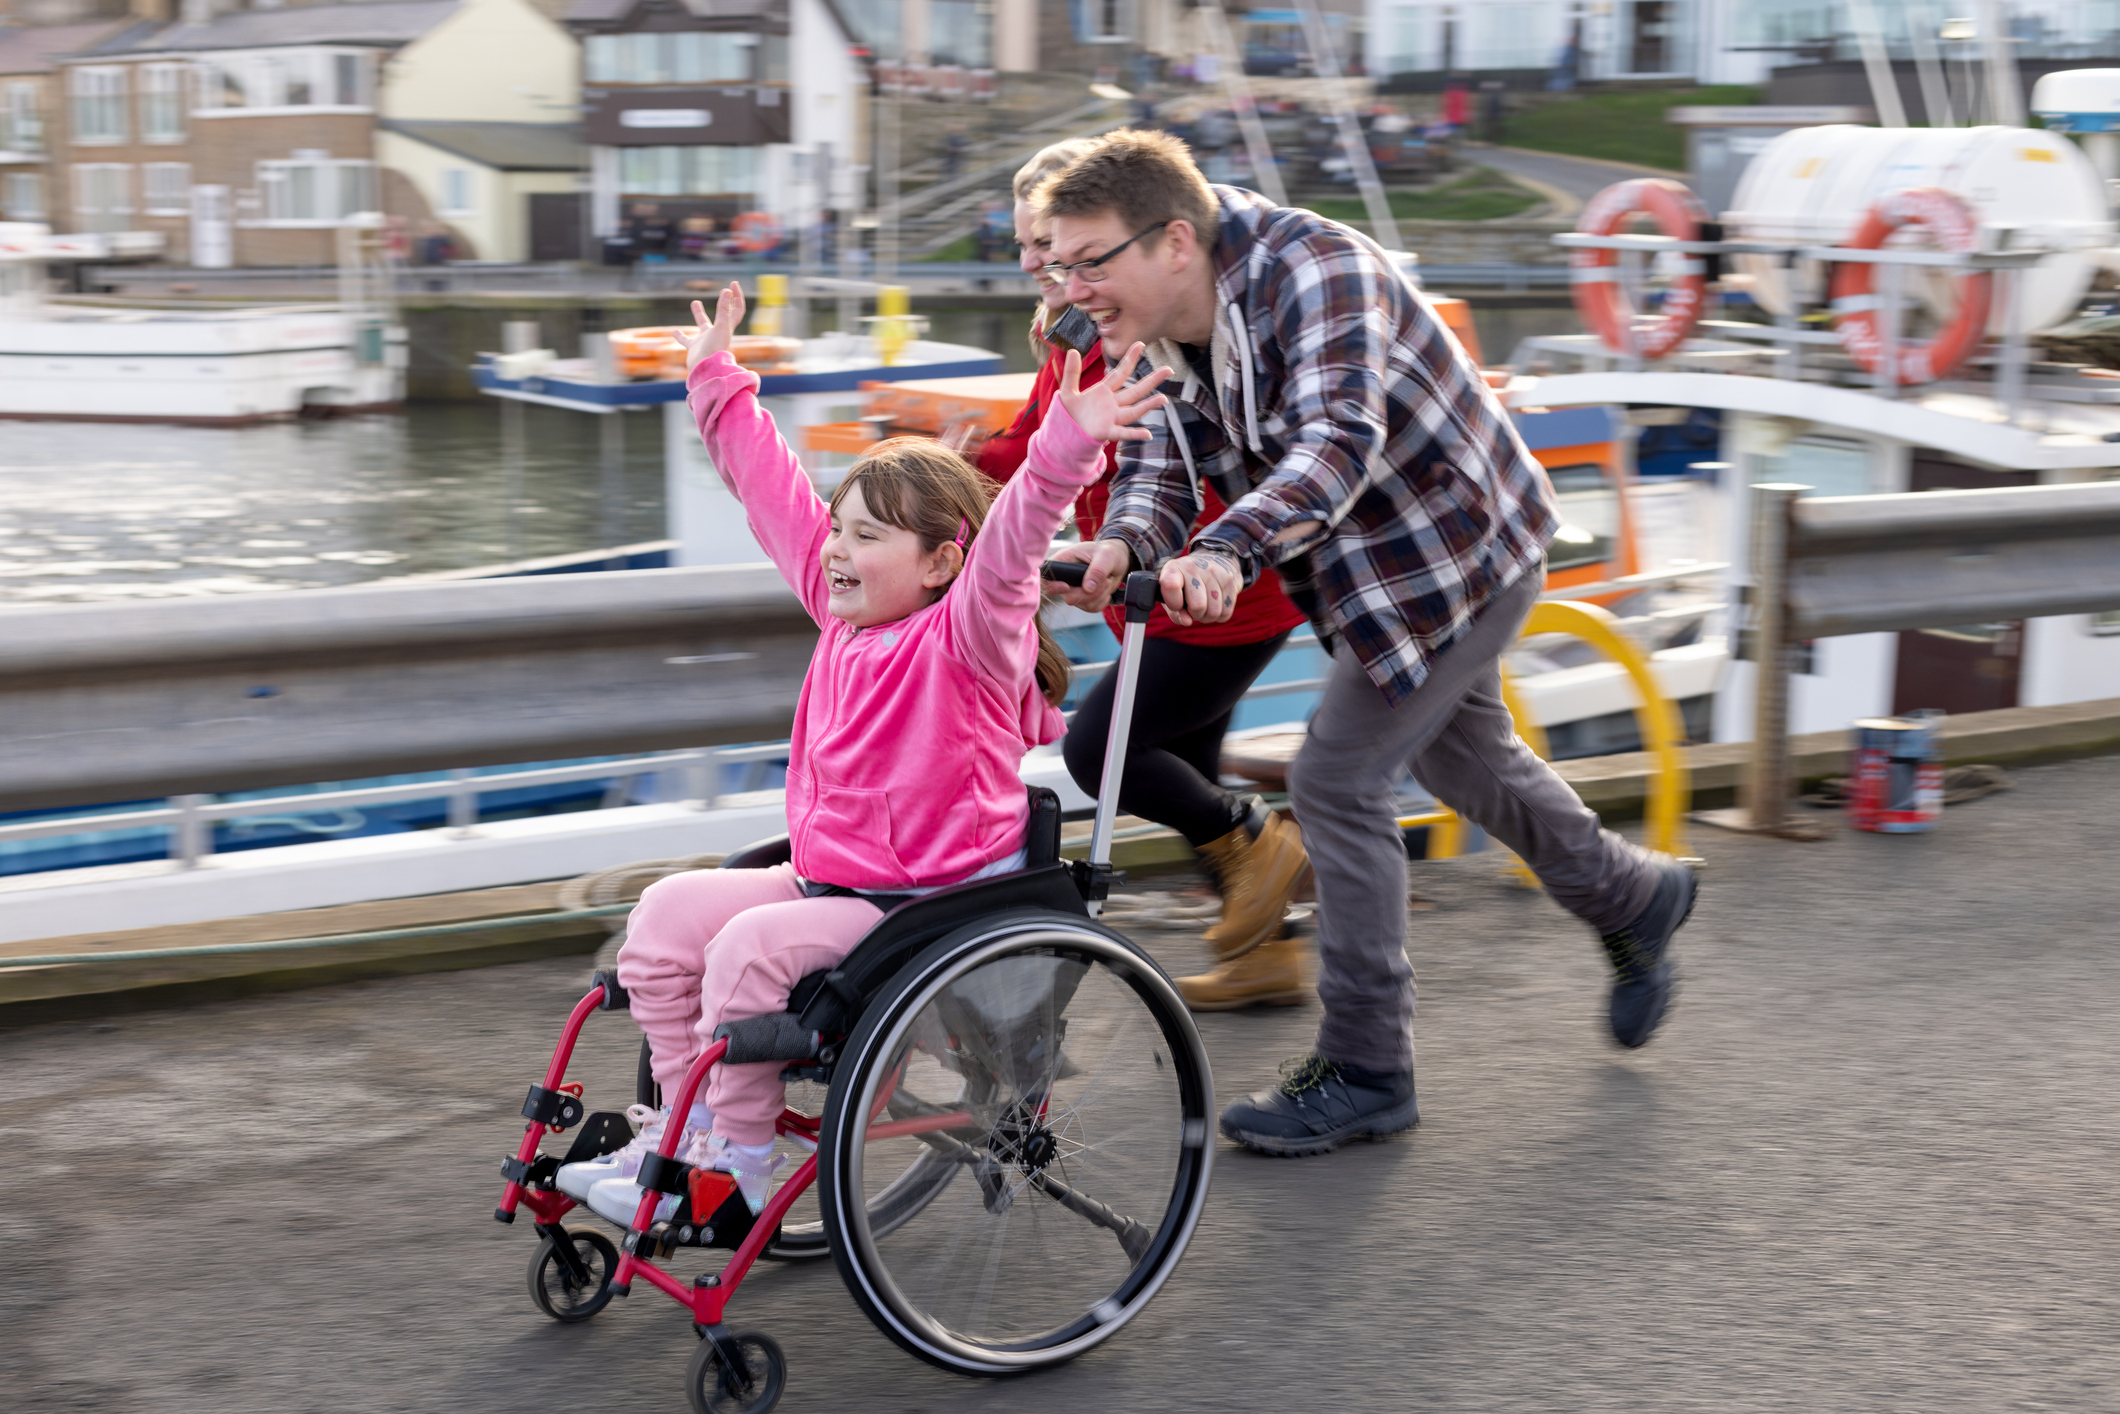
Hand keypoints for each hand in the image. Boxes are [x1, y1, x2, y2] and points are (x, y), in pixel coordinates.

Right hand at [674, 284, 743, 374]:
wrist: (705, 370)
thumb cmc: (715, 349)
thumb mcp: (720, 327)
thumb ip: (723, 309)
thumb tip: (727, 291)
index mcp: (727, 327)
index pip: (736, 309)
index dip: (737, 296)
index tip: (733, 284)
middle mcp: (718, 333)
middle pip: (723, 315)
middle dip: (725, 302)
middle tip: (724, 290)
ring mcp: (706, 341)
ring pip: (703, 325)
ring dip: (700, 314)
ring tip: (695, 302)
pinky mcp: (695, 348)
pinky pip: (687, 340)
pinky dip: (680, 335)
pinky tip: (674, 331)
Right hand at [1042, 538, 1131, 611]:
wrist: (1117, 560)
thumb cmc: (1108, 552)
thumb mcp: (1106, 555)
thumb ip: (1097, 570)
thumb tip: (1087, 588)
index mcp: (1063, 562)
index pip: (1048, 579)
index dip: (1054, 587)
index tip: (1068, 586)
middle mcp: (1065, 579)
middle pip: (1068, 597)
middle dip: (1089, 593)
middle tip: (1105, 581)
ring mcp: (1074, 591)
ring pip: (1082, 604)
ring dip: (1099, 596)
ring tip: (1106, 581)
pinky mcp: (1083, 599)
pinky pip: (1091, 608)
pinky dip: (1102, 601)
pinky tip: (1106, 590)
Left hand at [1053, 343, 1171, 443]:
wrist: (1064, 434)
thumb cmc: (1069, 414)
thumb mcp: (1067, 391)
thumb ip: (1071, 373)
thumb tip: (1073, 350)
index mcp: (1104, 392)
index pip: (1120, 373)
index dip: (1130, 359)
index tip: (1141, 344)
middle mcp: (1112, 404)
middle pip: (1135, 391)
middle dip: (1152, 380)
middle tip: (1169, 370)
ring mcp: (1112, 419)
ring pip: (1134, 411)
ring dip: (1148, 405)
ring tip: (1163, 399)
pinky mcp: (1106, 433)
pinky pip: (1123, 433)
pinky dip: (1134, 433)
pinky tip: (1148, 434)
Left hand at [1158, 550, 1240, 625]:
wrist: (1216, 560)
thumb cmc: (1188, 584)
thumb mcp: (1174, 595)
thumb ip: (1175, 613)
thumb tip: (1187, 622)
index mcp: (1174, 568)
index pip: (1170, 586)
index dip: (1174, 603)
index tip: (1177, 605)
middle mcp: (1193, 567)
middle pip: (1198, 606)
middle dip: (1195, 614)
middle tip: (1193, 608)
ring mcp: (1214, 572)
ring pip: (1213, 612)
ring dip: (1208, 616)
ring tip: (1205, 605)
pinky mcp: (1230, 581)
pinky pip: (1226, 612)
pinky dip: (1220, 615)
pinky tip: (1216, 604)